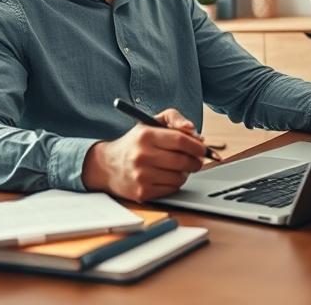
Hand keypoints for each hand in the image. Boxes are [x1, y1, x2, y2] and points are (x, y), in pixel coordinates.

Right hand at [82, 108, 207, 201]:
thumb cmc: (135, 143)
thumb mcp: (151, 122)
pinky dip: (175, 183)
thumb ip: (174, 118)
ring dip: (185, 172)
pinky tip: (167, 176)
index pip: (181, 140)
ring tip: (178, 166)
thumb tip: (193, 131)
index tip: (203, 148)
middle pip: (183, 160)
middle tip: (196, 158)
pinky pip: (172, 189)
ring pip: (180, 177)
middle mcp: (142, 156)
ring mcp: (141, 176)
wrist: (107, 166)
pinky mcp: (142, 192)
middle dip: (196, 160)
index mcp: (145, 135)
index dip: (197, 145)